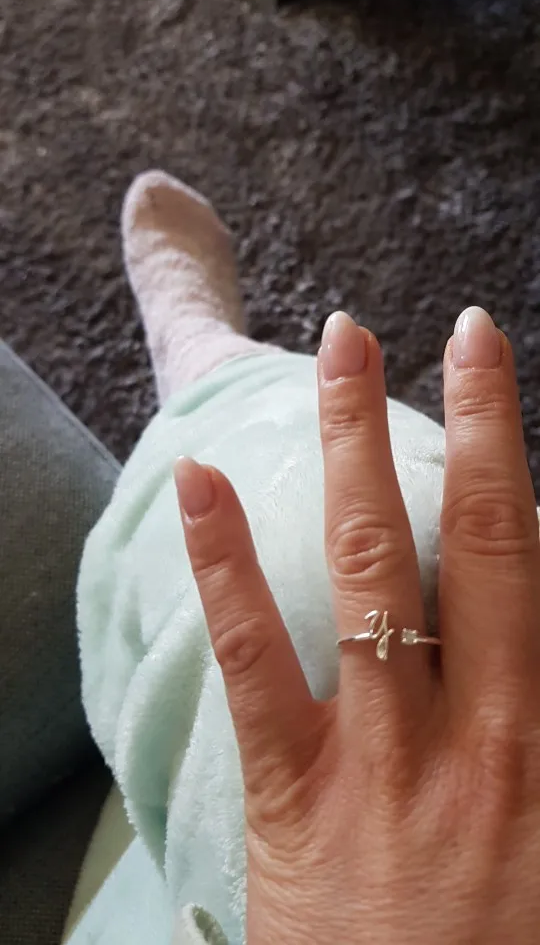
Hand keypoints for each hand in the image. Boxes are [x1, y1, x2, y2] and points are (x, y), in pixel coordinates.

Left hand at [174, 306, 539, 944]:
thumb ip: (535, 716)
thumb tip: (528, 637)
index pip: (538, 565)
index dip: (522, 466)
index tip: (503, 382)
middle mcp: (482, 728)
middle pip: (479, 539)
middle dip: (476, 422)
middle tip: (458, 330)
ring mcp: (383, 755)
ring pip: (369, 564)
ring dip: (355, 447)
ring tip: (346, 348)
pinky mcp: (295, 793)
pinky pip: (256, 659)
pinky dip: (223, 563)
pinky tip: (198, 483)